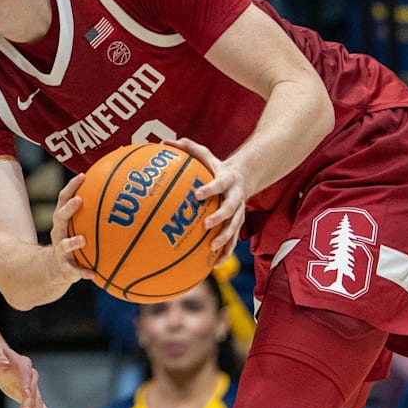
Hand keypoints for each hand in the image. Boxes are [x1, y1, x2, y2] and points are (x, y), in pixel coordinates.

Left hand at [0, 341, 49, 407]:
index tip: (26, 395)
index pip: (26, 374)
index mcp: (23, 363)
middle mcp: (30, 374)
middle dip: (31, 405)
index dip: (26, 384)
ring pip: (36, 400)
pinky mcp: (27, 394)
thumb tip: (3, 365)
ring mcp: (30, 385)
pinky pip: (37, 404)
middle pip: (33, 391)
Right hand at [49, 172, 95, 283]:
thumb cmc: (73, 240)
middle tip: (80, 200)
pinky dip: (83, 272)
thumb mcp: (78, 226)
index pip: (63, 199)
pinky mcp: (65, 268)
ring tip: (83, 240)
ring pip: (64, 245)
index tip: (83, 176)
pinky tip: (93, 274)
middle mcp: (58, 233)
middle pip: (60, 217)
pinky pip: (74, 271)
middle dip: (69, 208)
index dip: (71, 186)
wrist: (55, 268)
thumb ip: (93, 212)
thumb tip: (123, 196)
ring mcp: (60, 250)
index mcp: (62, 220)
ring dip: (73, 242)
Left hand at [172, 138, 245, 262]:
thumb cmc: (215, 166)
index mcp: (227, 180)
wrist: (244, 177)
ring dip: (225, 240)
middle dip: (220, 218)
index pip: (219, 184)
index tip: (197, 195)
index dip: (209, 190)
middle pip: (231, 209)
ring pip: (235, 228)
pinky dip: (224, 253)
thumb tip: (163, 142)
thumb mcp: (205, 155)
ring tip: (211, 249)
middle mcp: (236, 197)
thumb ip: (187, 148)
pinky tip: (212, 265)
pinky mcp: (238, 224)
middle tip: (206, 225)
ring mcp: (239, 212)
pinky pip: (233, 241)